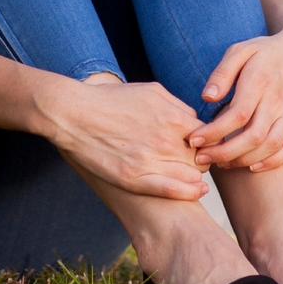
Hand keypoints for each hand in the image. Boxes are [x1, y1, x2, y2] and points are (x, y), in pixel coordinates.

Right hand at [39, 76, 206, 200]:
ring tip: (187, 172)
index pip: (208, 136)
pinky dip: (189, 192)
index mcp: (173, 118)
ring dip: (194, 175)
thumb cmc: (111, 99)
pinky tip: (195, 190)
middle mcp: (166, 140)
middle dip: (201, 159)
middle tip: (194, 160)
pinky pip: (173, 190)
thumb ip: (178, 106)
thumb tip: (195, 121)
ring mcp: (150, 161)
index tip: (200, 145)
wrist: (74, 113)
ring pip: (192, 175)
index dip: (206, 142)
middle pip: (202, 158)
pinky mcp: (134, 179)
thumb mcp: (151, 91)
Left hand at [187, 18, 282, 172]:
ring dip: (244, 160)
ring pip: (270, 146)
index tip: (193, 140)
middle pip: (253, 136)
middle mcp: (278, 101)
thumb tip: (207, 98)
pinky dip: (272, 162)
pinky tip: (252, 167)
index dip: (214, 132)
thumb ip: (222, 73)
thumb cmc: (265, 52)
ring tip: (221, 162)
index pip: (236, 115)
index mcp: (260, 82)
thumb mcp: (241, 51)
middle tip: (201, 158)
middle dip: (224, 153)